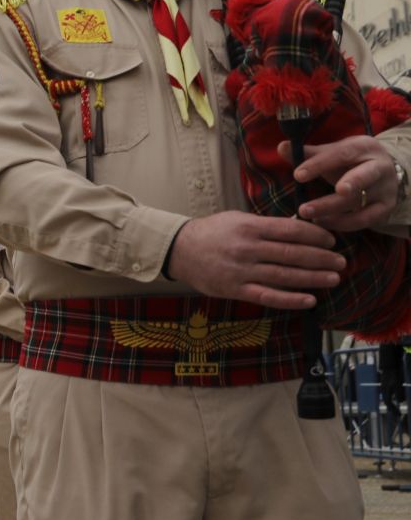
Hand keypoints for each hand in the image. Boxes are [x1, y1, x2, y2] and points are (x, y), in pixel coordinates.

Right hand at [164, 211, 344, 309]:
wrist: (179, 250)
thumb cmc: (212, 232)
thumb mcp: (238, 219)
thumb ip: (267, 226)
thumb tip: (299, 229)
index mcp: (250, 227)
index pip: (291, 231)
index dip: (315, 236)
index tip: (331, 241)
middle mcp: (247, 249)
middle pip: (292, 254)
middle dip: (321, 258)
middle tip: (341, 262)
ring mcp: (241, 271)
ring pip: (284, 275)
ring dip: (312, 278)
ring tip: (334, 278)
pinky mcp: (235, 289)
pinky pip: (267, 296)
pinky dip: (290, 299)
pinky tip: (309, 299)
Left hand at [295, 137, 400, 232]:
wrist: (383, 172)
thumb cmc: (350, 160)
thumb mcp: (333, 152)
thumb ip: (309, 153)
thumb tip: (282, 146)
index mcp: (364, 147)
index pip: (342, 154)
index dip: (319, 164)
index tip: (297, 175)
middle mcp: (380, 167)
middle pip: (362, 177)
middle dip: (340, 187)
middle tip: (314, 200)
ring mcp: (385, 188)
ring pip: (360, 201)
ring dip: (331, 211)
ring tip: (307, 214)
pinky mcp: (386, 207)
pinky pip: (365, 219)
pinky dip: (342, 223)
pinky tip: (321, 222)